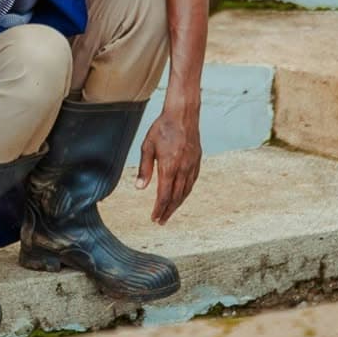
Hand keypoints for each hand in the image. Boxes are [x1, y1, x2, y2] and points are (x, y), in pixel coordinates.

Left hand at [136, 110, 201, 224]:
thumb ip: (145, 169)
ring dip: (177, 204)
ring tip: (169, 212)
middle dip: (168, 211)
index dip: (159, 209)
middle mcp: (183, 169)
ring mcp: (192, 165)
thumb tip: (140, 188)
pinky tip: (180, 196)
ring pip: (186, 191)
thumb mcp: (147, 146)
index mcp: (169, 166)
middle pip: (176, 197)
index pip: (164, 195)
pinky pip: (192, 182)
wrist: (183, 114)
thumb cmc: (162, 128)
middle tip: (161, 221)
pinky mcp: (197, 161)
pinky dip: (185, 192)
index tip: (154, 218)